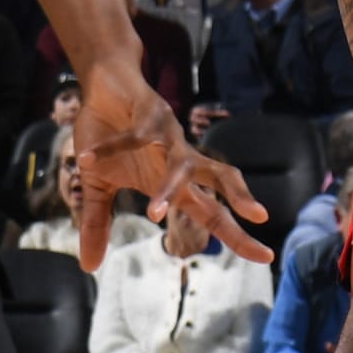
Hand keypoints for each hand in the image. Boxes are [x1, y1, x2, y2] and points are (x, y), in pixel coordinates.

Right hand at [75, 65, 268, 267]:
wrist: (105, 85)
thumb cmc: (108, 134)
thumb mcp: (98, 184)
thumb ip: (97, 224)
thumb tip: (89, 267)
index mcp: (174, 181)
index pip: (213, 212)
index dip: (238, 233)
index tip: (266, 256)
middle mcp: (180, 159)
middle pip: (219, 181)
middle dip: (240, 200)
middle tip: (261, 218)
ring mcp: (170, 135)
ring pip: (180, 163)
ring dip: (167, 189)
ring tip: (152, 213)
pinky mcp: (151, 113)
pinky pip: (133, 136)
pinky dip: (110, 149)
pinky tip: (85, 159)